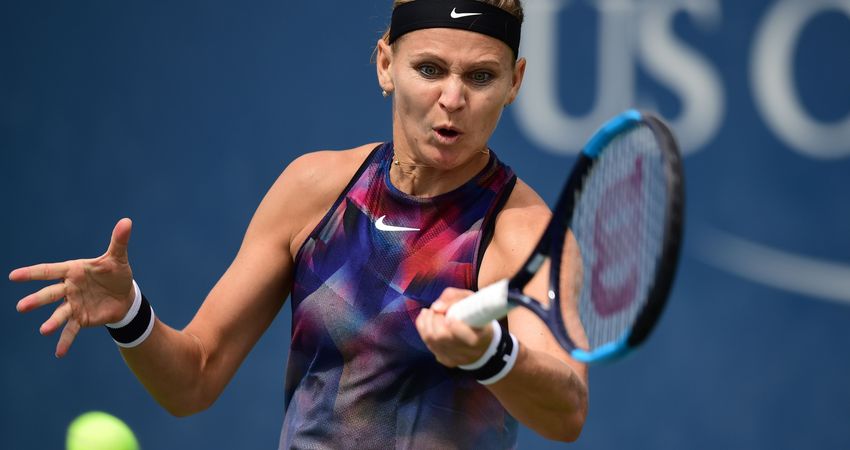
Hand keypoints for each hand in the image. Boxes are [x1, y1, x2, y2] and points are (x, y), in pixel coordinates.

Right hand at [10, 218, 135, 357]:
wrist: (124, 295)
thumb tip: (127, 221)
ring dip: (51, 322)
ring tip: (43, 330)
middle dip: (36, 300)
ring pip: (59, 313)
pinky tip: (59, 353)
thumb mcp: (118, 258)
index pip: (50, 271)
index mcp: (73, 271)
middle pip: (50, 294)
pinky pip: (72, 330)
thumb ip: (119, 241)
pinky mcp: (82, 318)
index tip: (13, 276)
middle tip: (21, 306)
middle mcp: (69, 288)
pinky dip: (65, 341)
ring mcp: (73, 304)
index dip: (32, 273)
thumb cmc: (116, 273)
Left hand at [415, 287, 493, 367]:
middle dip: (434, 318)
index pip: (466, 338)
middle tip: (436, 309)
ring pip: (430, 340)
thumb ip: (454, 298)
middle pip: (441, 336)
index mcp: (480, 338)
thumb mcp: (471, 300)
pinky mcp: (445, 360)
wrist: (482, 341)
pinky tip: (428, 320)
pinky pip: (428, 344)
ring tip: (431, 312)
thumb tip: (435, 307)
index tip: (449, 315)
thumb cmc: (477, 316)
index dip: (454, 326)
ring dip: (426, 322)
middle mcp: (469, 353)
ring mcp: (455, 358)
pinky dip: (424, 329)